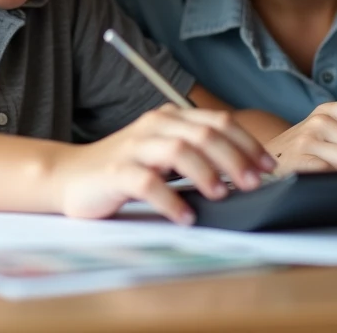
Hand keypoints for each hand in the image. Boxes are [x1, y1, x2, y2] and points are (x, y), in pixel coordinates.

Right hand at [50, 105, 275, 224]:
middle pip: (202, 134)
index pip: (217, 122)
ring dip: (206, 173)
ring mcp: (133, 148)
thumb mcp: (162, 155)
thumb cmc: (123, 169)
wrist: (68, 176)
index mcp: (170, 118)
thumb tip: (245, 172)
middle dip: (234, 158)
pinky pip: (147, 183)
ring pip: (178, 151)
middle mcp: (153, 126)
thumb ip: (195, 155)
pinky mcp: (115, 173)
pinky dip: (171, 200)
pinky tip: (186, 217)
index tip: (268, 167)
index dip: (247, 143)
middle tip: (253, 183)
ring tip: (222, 196)